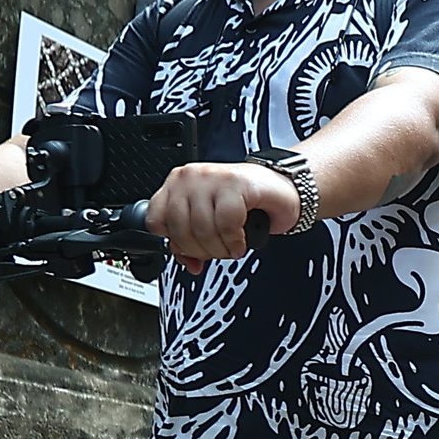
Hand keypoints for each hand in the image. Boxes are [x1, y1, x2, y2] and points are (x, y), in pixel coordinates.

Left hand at [145, 161, 294, 265]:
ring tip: (230, 248)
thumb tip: (188, 262)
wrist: (283, 188)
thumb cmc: (246, 202)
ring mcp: (211, 177)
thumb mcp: (210, 221)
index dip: (173, 243)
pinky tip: (241, 242)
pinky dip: (235, 240)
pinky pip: (226, 223)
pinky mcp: (234, 183)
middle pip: (179, 228)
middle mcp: (190, 177)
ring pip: (201, 228)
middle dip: (200, 250)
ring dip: (219, 248)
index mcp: (177, 184)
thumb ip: (192, 240)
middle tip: (217, 252)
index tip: (191, 250)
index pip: (155, 220)